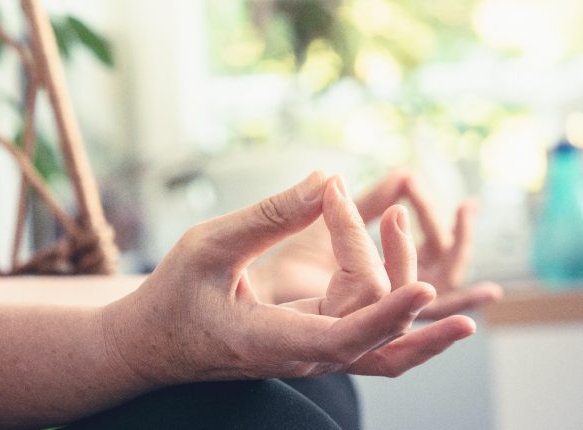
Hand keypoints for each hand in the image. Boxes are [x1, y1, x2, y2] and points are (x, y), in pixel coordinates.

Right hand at [102, 172, 474, 388]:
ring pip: (381, 332)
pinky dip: (393, 302)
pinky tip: (419, 277)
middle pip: (371, 317)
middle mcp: (300, 355)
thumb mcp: (209, 246)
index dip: (387, 314)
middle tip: (385, 204)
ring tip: (405, 220)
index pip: (344, 337)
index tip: (427, 288)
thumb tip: (328, 179)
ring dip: (402, 281)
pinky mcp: (314, 339)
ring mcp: (312, 352)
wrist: (154, 342)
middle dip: (386, 257)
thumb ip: (270, 216)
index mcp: (268, 339)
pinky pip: (367, 327)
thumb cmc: (173, 295)